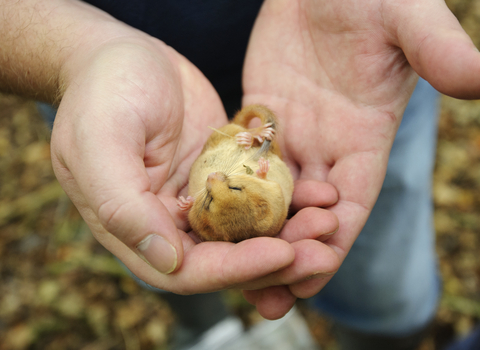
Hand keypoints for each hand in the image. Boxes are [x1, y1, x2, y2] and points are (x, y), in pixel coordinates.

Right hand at [48, 8, 306, 296]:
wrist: (122, 56)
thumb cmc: (102, 93)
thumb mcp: (100, 142)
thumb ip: (123, 205)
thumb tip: (167, 261)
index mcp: (139, 228)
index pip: (190, 270)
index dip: (236, 269)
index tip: (282, 254)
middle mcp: (173, 222)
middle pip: (229, 257)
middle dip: (277, 258)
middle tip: (322, 250)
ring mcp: (201, 198)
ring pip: (251, 229)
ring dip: (291, 232)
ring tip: (328, 222)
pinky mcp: (224, 172)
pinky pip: (260, 193)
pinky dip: (289, 198)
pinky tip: (319, 194)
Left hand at [242, 0, 479, 317]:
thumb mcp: (405, 18)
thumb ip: (438, 49)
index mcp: (364, 138)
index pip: (351, 205)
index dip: (333, 242)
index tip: (308, 276)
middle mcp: (327, 146)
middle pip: (308, 214)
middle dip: (288, 253)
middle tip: (263, 294)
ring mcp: (291, 134)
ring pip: (271, 197)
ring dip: (253, 235)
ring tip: (226, 271)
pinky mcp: (259, 117)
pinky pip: (242, 163)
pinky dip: (229, 193)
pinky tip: (206, 219)